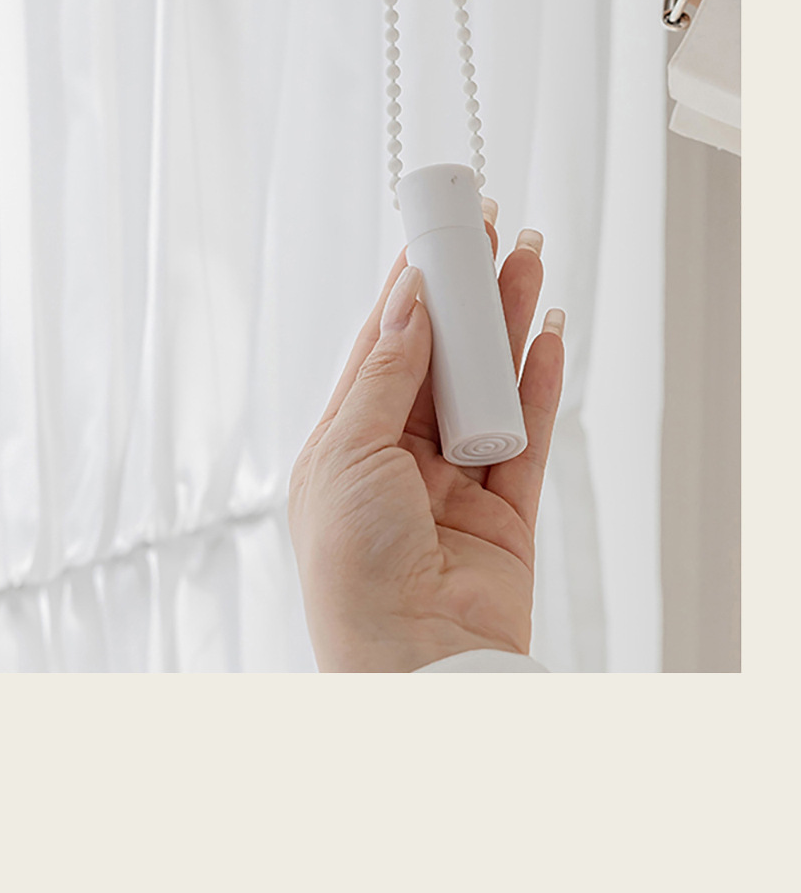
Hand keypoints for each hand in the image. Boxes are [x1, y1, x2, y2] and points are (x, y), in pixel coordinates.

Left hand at [288, 220, 563, 671]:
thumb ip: (384, 374)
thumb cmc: (353, 569)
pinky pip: (528, 435)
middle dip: (467, 300)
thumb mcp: (347, 453)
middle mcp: (398, 462)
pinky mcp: (506, 513)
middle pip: (441, 362)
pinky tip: (548, 336)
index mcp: (344, 447)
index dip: (411, 293)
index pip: (381, 351)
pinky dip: (540, 385)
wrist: (411, 658)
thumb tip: (405, 299)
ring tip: (529, 263)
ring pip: (488, 390)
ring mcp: (455, 486)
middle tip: (491, 234)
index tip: (435, 236)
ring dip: (508, 328)